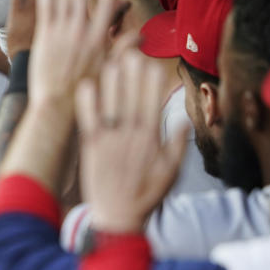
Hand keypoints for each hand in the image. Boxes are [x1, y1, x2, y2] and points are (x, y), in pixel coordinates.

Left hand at [28, 0, 127, 104]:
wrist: (56, 109)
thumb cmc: (85, 93)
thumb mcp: (109, 70)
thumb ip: (123, 48)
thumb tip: (142, 36)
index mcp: (99, 41)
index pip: (107, 6)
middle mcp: (81, 33)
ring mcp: (61, 34)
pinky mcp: (43, 38)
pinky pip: (45, 8)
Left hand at [75, 52, 187, 232]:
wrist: (118, 218)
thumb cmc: (146, 196)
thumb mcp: (171, 173)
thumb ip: (177, 146)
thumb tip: (183, 121)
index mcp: (150, 140)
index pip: (152, 104)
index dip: (150, 82)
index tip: (151, 63)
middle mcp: (130, 137)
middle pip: (131, 99)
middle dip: (131, 74)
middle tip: (131, 51)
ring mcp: (109, 142)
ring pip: (110, 105)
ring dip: (110, 82)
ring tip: (110, 60)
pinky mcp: (90, 148)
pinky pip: (88, 121)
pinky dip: (87, 103)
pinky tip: (85, 85)